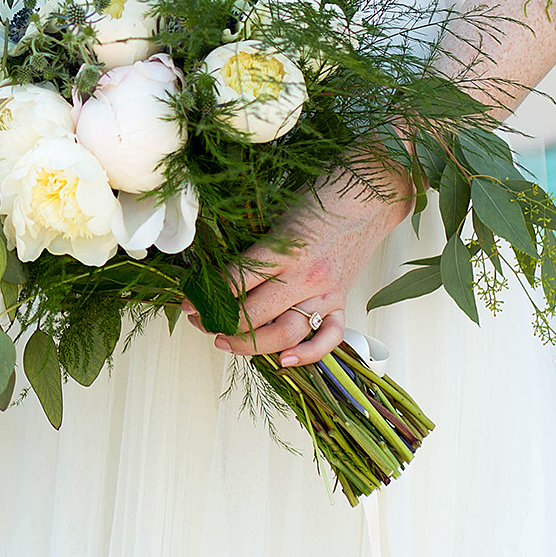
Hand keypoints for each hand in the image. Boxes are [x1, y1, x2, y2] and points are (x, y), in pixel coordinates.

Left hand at [199, 168, 408, 366]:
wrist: (368, 196)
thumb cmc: (318, 198)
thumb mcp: (275, 215)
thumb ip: (252, 247)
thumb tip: (214, 273)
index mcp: (284, 249)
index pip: (235, 283)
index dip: (204, 295)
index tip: (186, 300)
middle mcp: (307, 276)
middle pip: (254, 315)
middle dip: (219, 323)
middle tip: (199, 320)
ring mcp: (327, 292)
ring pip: (285, 334)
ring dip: (250, 345)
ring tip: (224, 340)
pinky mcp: (342, 301)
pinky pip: (328, 338)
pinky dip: (307, 355)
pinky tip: (282, 360)